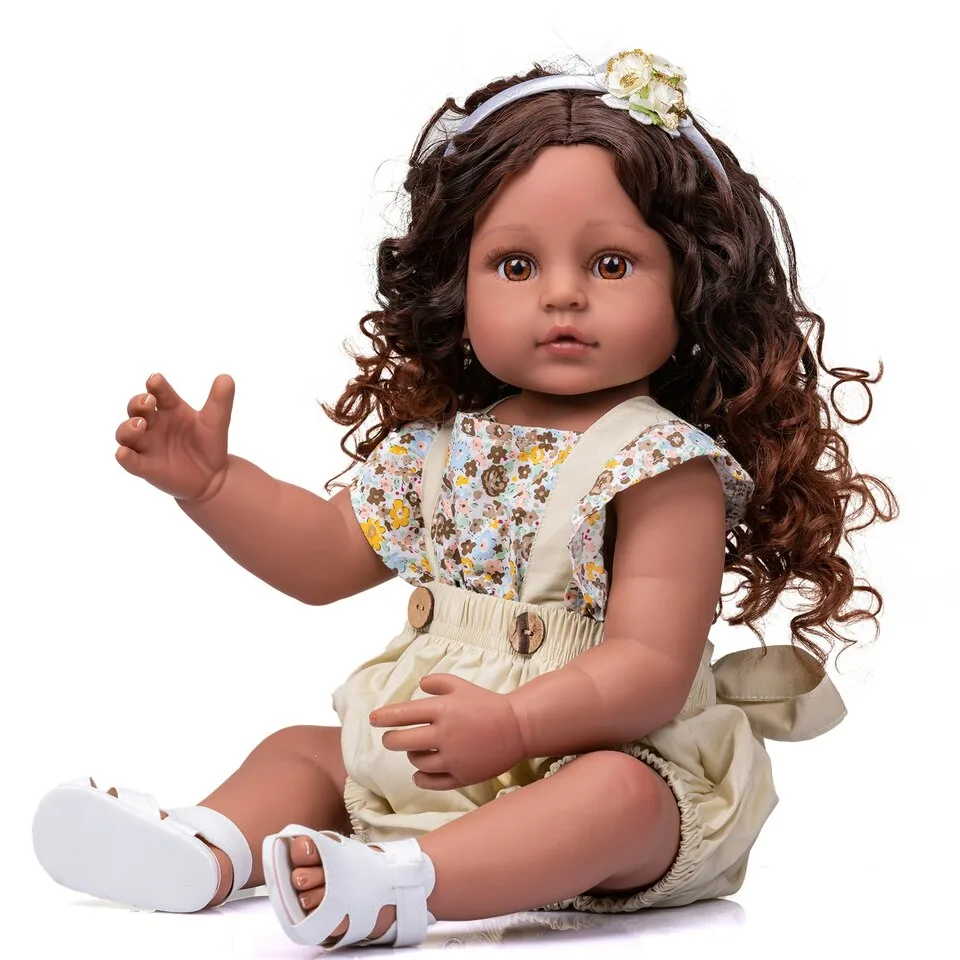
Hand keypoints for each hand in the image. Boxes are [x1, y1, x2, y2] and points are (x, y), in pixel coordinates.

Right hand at [115, 373, 234, 500]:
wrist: (213, 477)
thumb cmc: (209, 444)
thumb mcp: (217, 421)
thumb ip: (220, 400)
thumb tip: (226, 377)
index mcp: (170, 408)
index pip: (158, 392)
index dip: (156, 385)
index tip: (156, 380)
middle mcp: (154, 424)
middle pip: (136, 409)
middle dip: (138, 403)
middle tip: (148, 401)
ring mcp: (147, 445)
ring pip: (125, 433)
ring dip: (128, 427)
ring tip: (139, 424)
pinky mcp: (145, 467)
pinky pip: (130, 461)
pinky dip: (125, 456)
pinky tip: (124, 453)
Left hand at [371, 674, 526, 789]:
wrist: (517, 728)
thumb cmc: (486, 704)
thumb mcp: (462, 686)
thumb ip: (437, 682)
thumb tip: (418, 686)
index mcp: (443, 709)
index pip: (403, 714)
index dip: (383, 717)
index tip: (372, 719)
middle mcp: (445, 734)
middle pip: (401, 742)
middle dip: (390, 740)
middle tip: (390, 738)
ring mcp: (453, 758)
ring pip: (416, 761)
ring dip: (411, 755)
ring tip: (415, 749)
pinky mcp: (461, 776)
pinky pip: (431, 782)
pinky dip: (420, 777)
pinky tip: (419, 772)